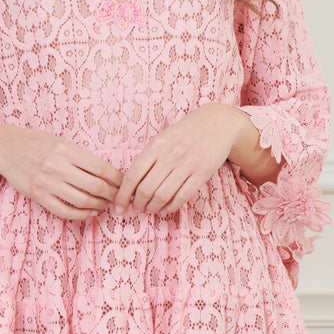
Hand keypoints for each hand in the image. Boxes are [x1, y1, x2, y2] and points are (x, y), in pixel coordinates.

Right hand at [0, 123, 121, 220]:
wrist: (6, 149)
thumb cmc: (38, 143)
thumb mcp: (62, 142)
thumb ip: (82, 157)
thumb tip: (110, 173)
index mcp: (67, 150)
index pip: (102, 168)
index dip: (118, 179)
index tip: (125, 184)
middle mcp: (58, 166)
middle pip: (96, 187)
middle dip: (112, 195)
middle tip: (119, 198)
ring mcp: (47, 183)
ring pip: (82, 201)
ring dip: (99, 205)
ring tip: (105, 204)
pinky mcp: (39, 196)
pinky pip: (65, 211)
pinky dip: (82, 214)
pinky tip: (90, 212)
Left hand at [112, 104, 247, 216]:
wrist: (215, 124)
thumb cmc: (183, 134)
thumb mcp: (161, 140)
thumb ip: (147, 159)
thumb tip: (129, 186)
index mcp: (156, 146)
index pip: (132, 175)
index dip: (122, 195)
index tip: (117, 207)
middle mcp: (170, 155)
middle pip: (145, 189)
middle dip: (137, 204)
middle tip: (136, 208)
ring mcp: (187, 165)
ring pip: (162, 196)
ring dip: (152, 208)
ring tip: (150, 209)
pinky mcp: (201, 174)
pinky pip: (181, 198)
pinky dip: (170, 207)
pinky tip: (165, 207)